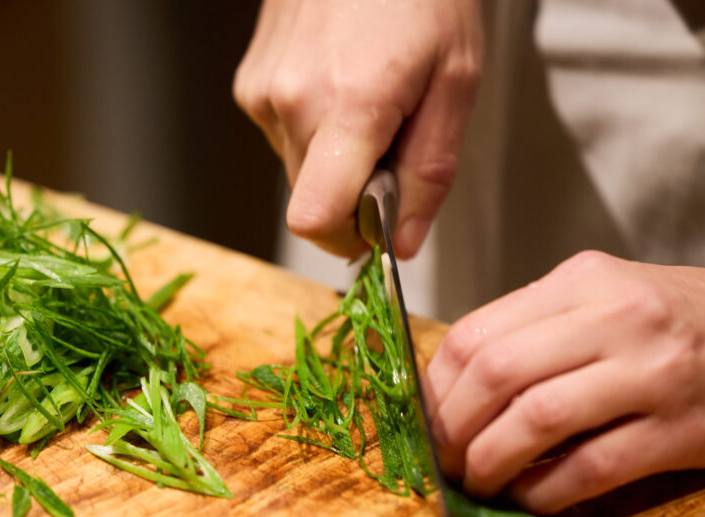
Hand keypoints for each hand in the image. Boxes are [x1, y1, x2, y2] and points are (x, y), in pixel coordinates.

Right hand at [234, 0, 481, 257]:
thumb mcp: (456, 84)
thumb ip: (430, 175)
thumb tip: (405, 245)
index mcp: (347, 107)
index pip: (314, 219)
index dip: (346, 240)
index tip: (376, 227)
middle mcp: (289, 103)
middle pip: (311, 201)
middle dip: (352, 192)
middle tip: (391, 138)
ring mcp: (261, 92)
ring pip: (298, 169)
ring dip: (334, 157)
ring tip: (368, 98)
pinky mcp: (248, 83)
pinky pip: (283, 136)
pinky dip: (314, 129)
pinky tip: (339, 82)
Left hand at [424, 249, 704, 513]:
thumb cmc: (683, 320)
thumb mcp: (606, 295)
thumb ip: (536, 329)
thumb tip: (455, 391)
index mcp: (582, 280)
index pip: (476, 333)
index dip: (435, 388)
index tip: (427, 420)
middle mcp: (614, 317)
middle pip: (496, 373)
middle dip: (451, 429)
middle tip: (444, 460)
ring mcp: (651, 372)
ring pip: (537, 419)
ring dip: (491, 463)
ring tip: (479, 482)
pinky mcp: (682, 430)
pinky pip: (590, 468)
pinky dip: (544, 491)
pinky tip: (530, 498)